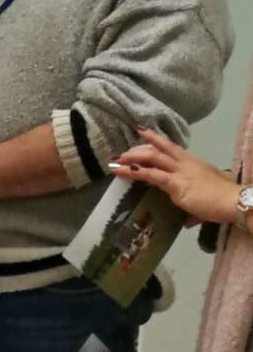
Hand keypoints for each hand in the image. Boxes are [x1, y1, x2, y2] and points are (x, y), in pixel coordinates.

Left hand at [110, 129, 239, 225]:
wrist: (235, 202)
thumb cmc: (224, 201)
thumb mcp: (207, 199)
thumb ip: (194, 210)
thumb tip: (188, 221)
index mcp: (193, 164)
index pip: (170, 148)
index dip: (155, 139)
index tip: (141, 130)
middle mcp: (185, 164)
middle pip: (156, 150)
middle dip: (137, 150)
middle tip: (121, 153)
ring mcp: (179, 172)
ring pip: (151, 158)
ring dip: (130, 158)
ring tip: (115, 161)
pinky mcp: (176, 184)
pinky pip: (151, 175)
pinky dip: (134, 172)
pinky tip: (122, 171)